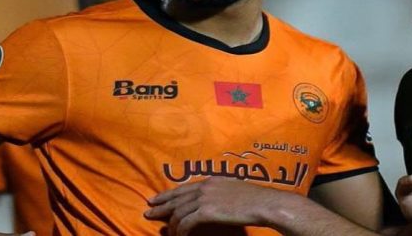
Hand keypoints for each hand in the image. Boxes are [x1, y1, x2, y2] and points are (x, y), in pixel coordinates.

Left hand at [144, 177, 282, 235]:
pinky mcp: (206, 211)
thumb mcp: (235, 189)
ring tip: (165, 232)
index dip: (168, 194)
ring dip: (171, 224)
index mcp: (211, 180)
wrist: (263, 204)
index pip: (183, 188)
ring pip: (179, 212)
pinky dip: (181, 231)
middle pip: (176, 198)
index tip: (156, 199)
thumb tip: (212, 201)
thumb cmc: (255, 200)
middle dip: (161, 206)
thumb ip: (221, 192)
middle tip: (148, 212)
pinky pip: (186, 223)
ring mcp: (205, 198)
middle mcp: (205, 187)